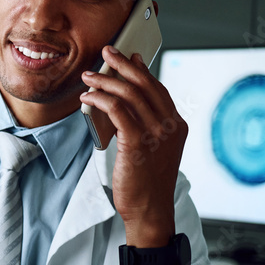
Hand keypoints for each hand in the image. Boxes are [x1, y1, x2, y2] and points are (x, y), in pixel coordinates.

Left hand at [79, 45, 186, 246]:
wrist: (150, 211)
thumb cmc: (147, 184)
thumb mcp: (153, 150)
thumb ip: (146, 127)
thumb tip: (126, 105)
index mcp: (177, 126)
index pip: (158, 89)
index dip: (142, 71)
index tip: (128, 58)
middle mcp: (170, 126)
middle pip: (145, 85)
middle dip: (124, 64)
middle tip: (107, 52)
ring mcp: (156, 134)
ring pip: (129, 95)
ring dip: (106, 81)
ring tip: (89, 76)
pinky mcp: (137, 143)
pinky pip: (117, 111)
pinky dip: (101, 99)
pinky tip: (88, 97)